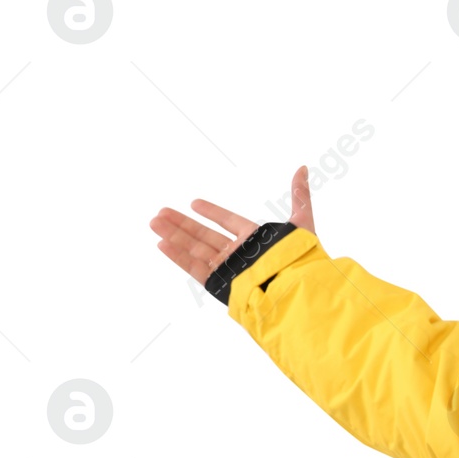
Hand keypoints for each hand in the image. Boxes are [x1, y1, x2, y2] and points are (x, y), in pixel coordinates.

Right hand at [150, 165, 314, 284]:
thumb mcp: (301, 222)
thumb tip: (304, 168)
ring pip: (195, 248)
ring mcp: (229, 268)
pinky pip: (195, 267)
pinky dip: (178, 256)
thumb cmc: (300, 259)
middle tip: (161, 212)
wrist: (294, 289)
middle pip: (205, 235)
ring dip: (174, 235)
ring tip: (155, 222)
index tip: (194, 203)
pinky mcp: (220, 283)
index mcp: (256, 239)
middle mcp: (240, 254)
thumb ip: (299, 195)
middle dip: (182, 224)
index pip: (229, 221)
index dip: (212, 212)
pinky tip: (162, 243)